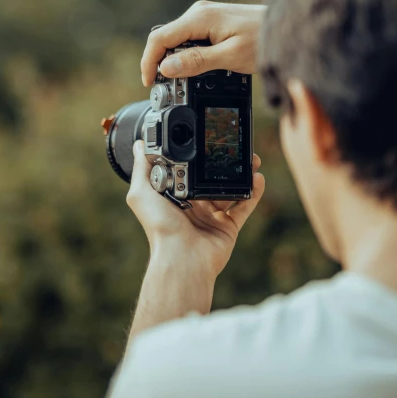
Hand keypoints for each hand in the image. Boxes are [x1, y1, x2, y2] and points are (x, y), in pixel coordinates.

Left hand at [127, 141, 264, 279]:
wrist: (182, 258)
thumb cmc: (160, 228)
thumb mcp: (141, 194)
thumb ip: (141, 168)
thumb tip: (138, 144)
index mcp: (173, 196)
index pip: (187, 170)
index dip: (198, 155)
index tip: (208, 139)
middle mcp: (193, 205)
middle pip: (211, 178)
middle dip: (223, 163)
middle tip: (234, 148)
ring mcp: (211, 217)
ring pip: (230, 190)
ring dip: (241, 174)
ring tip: (252, 159)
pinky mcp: (228, 227)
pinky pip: (244, 206)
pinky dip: (253, 192)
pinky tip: (258, 178)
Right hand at [140, 1, 265, 86]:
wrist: (286, 27)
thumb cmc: (263, 40)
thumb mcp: (230, 56)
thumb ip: (196, 61)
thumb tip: (166, 67)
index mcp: (199, 18)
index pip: (159, 38)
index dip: (149, 62)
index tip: (149, 83)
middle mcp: (198, 13)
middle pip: (165, 39)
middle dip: (160, 63)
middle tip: (167, 88)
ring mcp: (205, 16)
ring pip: (177, 40)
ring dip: (175, 60)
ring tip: (183, 81)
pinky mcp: (212, 22)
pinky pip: (190, 39)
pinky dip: (187, 55)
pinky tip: (197, 69)